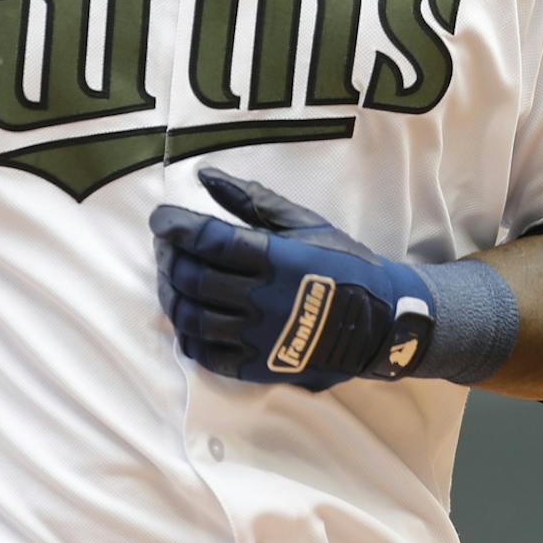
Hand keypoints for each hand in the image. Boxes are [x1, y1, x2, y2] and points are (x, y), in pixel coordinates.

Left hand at [149, 166, 435, 389]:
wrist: (382, 321)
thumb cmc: (343, 263)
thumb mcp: (304, 222)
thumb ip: (252, 199)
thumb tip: (205, 176)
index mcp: (276, 259)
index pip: (209, 240)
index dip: (175, 225)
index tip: (161, 216)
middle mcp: (264, 299)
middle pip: (192, 278)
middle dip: (168, 257)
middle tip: (165, 245)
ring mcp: (260, 337)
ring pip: (192, 318)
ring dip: (171, 295)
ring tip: (172, 278)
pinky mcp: (259, 367)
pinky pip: (207, 355)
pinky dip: (187, 336)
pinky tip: (188, 317)